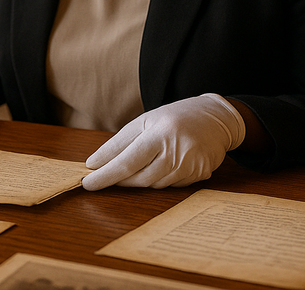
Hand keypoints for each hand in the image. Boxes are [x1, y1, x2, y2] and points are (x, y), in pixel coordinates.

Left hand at [82, 94, 245, 189]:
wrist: (216, 118)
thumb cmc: (174, 117)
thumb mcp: (145, 121)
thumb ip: (118, 143)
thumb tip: (94, 163)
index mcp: (160, 133)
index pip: (127, 161)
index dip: (105, 175)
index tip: (87, 183)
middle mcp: (177, 151)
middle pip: (140, 178)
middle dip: (121, 179)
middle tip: (108, 176)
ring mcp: (191, 165)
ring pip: (154, 184)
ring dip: (141, 179)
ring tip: (145, 161)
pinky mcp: (200, 175)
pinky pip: (171, 185)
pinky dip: (161, 179)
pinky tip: (165, 164)